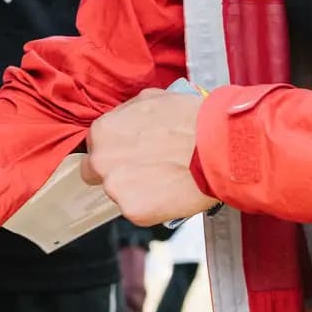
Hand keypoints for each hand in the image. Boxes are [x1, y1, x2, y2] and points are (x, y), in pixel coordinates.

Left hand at [84, 90, 217, 225]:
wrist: (217, 146)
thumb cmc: (189, 120)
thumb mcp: (150, 99)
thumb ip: (126, 115)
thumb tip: (124, 123)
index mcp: (102, 132)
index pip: (94, 147)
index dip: (115, 150)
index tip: (130, 152)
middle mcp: (102, 162)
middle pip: (98, 173)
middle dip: (117, 172)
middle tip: (145, 168)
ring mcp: (117, 189)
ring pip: (119, 193)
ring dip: (136, 189)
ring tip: (164, 178)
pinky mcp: (135, 212)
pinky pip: (138, 211)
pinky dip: (152, 206)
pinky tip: (170, 192)